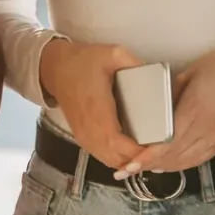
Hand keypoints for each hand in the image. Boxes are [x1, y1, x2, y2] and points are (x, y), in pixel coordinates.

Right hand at [38, 38, 145, 170]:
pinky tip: (131, 151)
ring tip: (148, 151)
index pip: (119, 144)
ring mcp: (85, 136)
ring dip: (129, 160)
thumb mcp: (111, 53)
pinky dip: (119, 158)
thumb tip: (154, 73)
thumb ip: (134, 62)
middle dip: (139, 159)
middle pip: (117, 158)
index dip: (139, 152)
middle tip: (159, 149)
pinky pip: (103, 156)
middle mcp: (90, 129)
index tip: (158, 146)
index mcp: (98, 111)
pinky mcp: (82, 138)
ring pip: (110, 161)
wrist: (54, 68)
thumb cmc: (82, 61)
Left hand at [125, 37, 214, 174]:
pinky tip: (167, 164)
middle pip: (174, 156)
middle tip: (127, 168)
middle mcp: (208, 130)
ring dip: (164, 167)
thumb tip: (150, 109)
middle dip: (150, 165)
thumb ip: (168, 94)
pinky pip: (199, 160)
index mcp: (196, 110)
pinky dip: (181, 164)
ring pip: (186, 162)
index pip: (167, 142)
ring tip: (142, 168)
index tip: (130, 164)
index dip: (148, 157)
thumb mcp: (188, 74)